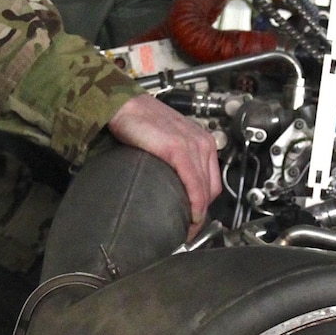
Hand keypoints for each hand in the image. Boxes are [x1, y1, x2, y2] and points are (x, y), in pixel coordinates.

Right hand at [106, 92, 221, 234]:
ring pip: (204, 190)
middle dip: (202, 212)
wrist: (123, 105)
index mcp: (202, 140)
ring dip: (198, 214)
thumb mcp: (167, 140)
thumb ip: (175, 159)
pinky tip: (190, 217)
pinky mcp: (179, 150)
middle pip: (211, 188)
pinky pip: (194, 185)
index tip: (195, 220)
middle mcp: (202, 142)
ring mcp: (192, 146)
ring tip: (187, 229)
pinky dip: (194, 204)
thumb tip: (171, 184)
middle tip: (189, 229)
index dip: (205, 204)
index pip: (212, 181)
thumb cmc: (140, 121)